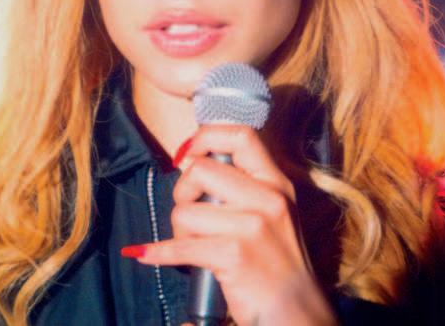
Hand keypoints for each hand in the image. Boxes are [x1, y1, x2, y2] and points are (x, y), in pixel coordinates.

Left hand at [122, 125, 335, 325]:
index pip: (241, 136)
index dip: (206, 137)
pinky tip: (148, 255)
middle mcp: (268, 198)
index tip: (189, 153)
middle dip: (183, 193)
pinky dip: (158, 253)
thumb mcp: (275, 212)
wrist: (297, 310)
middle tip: (191, 214)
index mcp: (276, 183)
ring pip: (184, 212)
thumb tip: (195, 161)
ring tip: (195, 245)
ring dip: (179, 232)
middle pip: (201, 170)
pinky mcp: (235, 255)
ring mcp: (253, 227)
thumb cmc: (278, 262)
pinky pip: (180, 247)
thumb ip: (247, 185)